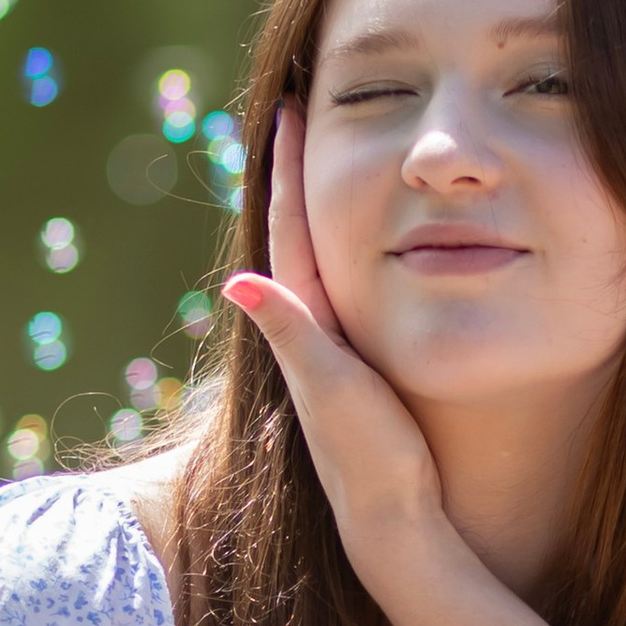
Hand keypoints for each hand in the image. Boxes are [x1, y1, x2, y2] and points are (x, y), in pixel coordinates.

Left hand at [228, 107, 446, 571]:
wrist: (391, 519)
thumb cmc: (368, 455)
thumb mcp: (330, 389)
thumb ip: (289, 333)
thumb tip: (234, 283)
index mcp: (308, 321)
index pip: (292, 228)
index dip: (291, 168)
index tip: (288, 107)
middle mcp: (313, 328)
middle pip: (303, 230)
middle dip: (303, 170)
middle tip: (302, 107)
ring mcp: (336, 346)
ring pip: (325, 256)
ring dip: (323, 203)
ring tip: (329, 151)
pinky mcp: (361, 365)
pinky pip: (350, 286)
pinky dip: (354, 246)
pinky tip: (368, 235)